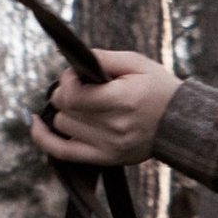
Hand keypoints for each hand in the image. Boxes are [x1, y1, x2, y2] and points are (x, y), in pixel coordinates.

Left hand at [30, 47, 176, 167]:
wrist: (181, 125)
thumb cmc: (158, 88)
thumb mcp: (136, 63)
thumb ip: (103, 58)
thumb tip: (74, 60)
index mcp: (122, 100)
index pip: (73, 94)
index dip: (67, 80)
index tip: (76, 74)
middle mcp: (113, 127)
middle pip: (64, 109)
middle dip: (65, 93)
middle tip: (79, 86)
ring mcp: (108, 147)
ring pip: (62, 126)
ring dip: (64, 111)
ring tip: (78, 103)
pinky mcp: (105, 159)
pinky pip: (63, 153)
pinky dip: (44, 139)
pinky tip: (35, 124)